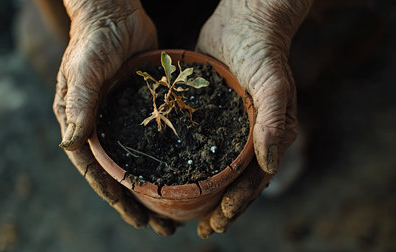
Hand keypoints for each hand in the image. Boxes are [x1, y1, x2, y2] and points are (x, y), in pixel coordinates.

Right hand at [53, 0, 176, 235]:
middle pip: (119, 173)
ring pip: (139, 160)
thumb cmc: (94, 38)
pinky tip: (186, 171)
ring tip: (177, 210)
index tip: (135, 218)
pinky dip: (167, 157)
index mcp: (80, 123)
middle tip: (164, 227)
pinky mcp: (142, 108)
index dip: (114, 196)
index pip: (95, 169)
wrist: (114, 12)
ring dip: (155, 186)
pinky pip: (155, 139)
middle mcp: (101, 126)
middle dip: (139, 202)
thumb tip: (71, 142)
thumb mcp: (85, 69)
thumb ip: (80, 103)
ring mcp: (122, 119)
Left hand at [195, 0, 312, 236]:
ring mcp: (229, 126)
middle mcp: (250, 136)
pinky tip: (170, 173)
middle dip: (218, 207)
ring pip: (215, 167)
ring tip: (182, 211)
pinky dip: (187, 161)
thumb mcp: (272, 84)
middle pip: (234, 181)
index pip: (254, 180)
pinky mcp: (210, 114)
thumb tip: (269, 165)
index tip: (217, 223)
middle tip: (199, 229)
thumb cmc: (263, 50)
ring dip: (201, 191)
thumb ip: (273, 122)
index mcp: (269, 136)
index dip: (237, 204)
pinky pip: (198, 143)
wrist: (246, 20)